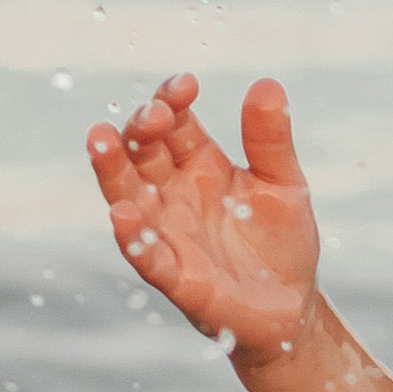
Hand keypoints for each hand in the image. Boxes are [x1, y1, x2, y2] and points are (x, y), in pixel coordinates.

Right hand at [85, 70, 319, 363]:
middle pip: (142, 152)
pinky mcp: (177, 279)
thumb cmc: (282, 243)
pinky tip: (122, 217)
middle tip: (154, 116)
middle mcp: (174, 194)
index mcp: (199, 164)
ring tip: (100, 139)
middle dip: (143, 129)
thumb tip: (267, 84)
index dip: (173, 100)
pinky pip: (148, 258)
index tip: (187, 86)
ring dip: (112, 170)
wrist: (293, 307)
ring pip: (129, 197)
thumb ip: (271, 140)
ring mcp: (169, 235)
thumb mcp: (284, 184)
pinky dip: (134, 240)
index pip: (174, 122)